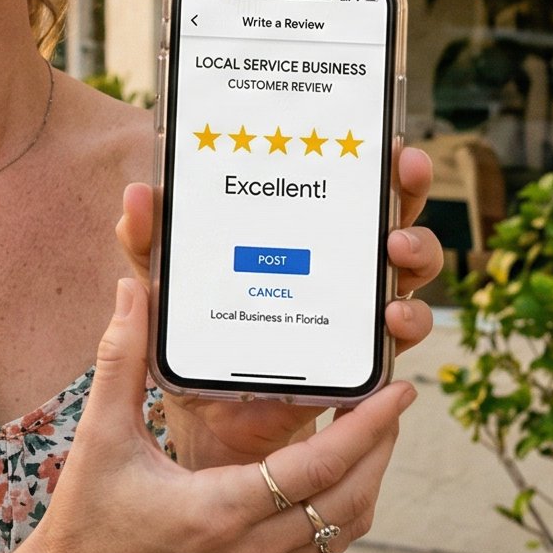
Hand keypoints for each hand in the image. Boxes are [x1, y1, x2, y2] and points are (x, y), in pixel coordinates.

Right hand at [0, 276, 414, 552]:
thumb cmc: (83, 517)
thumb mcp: (99, 435)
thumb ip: (121, 359)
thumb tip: (133, 290)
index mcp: (219, 511)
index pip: (320, 467)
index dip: (369, 426)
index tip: (400, 390)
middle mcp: (250, 550)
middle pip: (352, 499)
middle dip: (383, 447)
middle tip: (396, 400)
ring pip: (344, 529)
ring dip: (370, 480)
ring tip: (375, 432)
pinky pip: (323, 547)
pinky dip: (344, 508)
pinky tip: (336, 473)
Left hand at [114, 140, 443, 468]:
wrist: (206, 415)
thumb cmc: (196, 332)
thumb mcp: (167, 284)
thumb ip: (149, 243)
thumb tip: (136, 196)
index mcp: (304, 234)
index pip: (349, 185)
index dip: (376, 159)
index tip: (387, 137)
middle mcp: (343, 268)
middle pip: (395, 218)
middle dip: (408, 192)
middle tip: (402, 176)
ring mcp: (357, 314)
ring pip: (410, 275)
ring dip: (416, 257)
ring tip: (395, 254)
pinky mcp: (358, 363)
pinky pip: (396, 343)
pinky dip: (404, 327)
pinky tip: (390, 320)